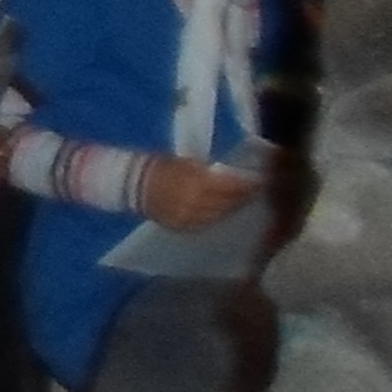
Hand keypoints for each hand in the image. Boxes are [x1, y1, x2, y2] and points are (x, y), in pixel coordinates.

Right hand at [139, 158, 261, 230]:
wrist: (133, 185)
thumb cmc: (162, 167)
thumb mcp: (188, 163)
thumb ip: (210, 173)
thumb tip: (233, 177)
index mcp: (198, 184)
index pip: (231, 187)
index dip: (246, 185)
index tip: (258, 181)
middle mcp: (196, 204)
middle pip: (227, 204)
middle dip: (241, 198)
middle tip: (252, 192)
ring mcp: (189, 218)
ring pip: (219, 216)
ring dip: (231, 209)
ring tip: (239, 203)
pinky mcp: (183, 227)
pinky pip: (205, 224)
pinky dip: (216, 218)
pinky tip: (221, 212)